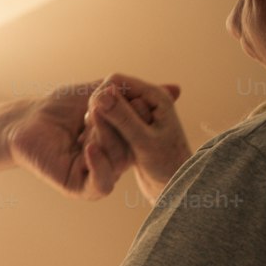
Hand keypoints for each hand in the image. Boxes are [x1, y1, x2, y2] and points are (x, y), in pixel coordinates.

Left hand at [7, 75, 181, 199]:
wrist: (27, 120)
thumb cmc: (60, 107)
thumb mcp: (101, 93)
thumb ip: (135, 93)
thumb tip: (176, 89)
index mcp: (123, 142)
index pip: (145, 133)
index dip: (142, 113)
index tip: (134, 95)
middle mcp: (114, 162)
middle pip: (134, 147)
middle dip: (124, 122)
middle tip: (106, 102)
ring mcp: (97, 175)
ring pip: (119, 162)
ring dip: (108, 137)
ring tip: (89, 119)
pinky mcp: (79, 188)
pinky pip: (100, 184)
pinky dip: (100, 166)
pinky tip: (89, 146)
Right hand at [83, 76, 191, 203]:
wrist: (175, 184)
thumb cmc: (166, 164)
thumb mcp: (143, 141)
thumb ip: (123, 118)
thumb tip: (101, 96)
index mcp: (155, 96)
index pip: (117, 81)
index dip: (100, 95)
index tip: (90, 116)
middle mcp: (148, 100)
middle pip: (112, 91)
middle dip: (99, 107)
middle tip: (90, 128)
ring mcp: (140, 113)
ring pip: (110, 105)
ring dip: (99, 118)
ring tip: (93, 136)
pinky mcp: (133, 125)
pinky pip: (111, 118)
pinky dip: (102, 127)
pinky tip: (95, 141)